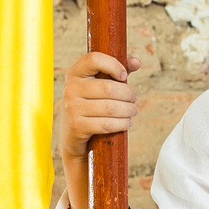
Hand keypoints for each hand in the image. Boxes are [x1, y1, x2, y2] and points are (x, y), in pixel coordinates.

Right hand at [57, 50, 141, 208]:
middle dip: (129, 96)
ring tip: (132, 115)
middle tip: (133, 105)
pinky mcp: (76, 129)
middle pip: (111, 87)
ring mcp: (71, 109)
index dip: (111, 64)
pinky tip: (125, 125)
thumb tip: (138, 61)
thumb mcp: (103, 94)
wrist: (76, 150)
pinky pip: (106, 121)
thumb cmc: (95, 117)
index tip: (125, 74)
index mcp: (76, 75)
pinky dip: (120, 123)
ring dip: (129, 111)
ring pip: (112, 104)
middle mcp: (70, 90)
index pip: (92, 58)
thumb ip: (118, 74)